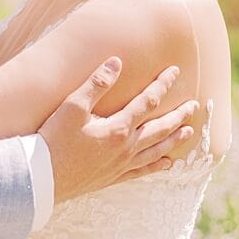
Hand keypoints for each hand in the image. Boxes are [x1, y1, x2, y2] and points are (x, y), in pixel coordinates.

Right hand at [39, 58, 197, 202]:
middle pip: (160, 128)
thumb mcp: (72, 106)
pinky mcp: (113, 177)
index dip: (162, 85)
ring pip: (156, 150)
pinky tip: (168, 164)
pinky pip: (143, 171)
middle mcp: (126, 147)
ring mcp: (121, 164)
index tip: (174, 71)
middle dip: (178, 114)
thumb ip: (96, 84)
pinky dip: (158, 166)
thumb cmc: (55, 138)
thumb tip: (117, 62)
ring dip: (174, 139)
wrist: (43, 176)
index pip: (148, 101)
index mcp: (118, 127)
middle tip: (194, 105)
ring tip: (189, 131)